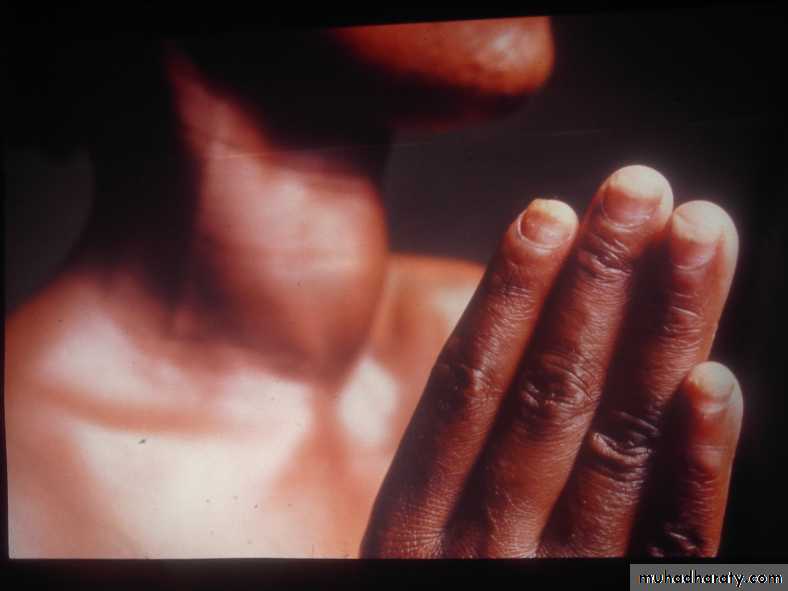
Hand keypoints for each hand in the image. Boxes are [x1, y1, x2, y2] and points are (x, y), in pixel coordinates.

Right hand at [361, 165, 741, 557]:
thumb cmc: (432, 590)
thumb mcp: (407, 539)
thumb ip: (445, 461)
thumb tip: (489, 347)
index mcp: (417, 521)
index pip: (468, 388)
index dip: (509, 296)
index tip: (549, 212)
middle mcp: (483, 547)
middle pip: (548, 397)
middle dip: (598, 284)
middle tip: (640, 189)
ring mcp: (556, 582)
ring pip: (616, 444)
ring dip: (660, 334)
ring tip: (697, 235)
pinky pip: (668, 552)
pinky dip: (697, 468)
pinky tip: (717, 383)